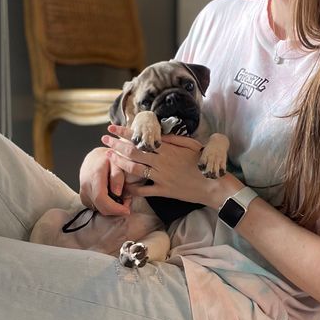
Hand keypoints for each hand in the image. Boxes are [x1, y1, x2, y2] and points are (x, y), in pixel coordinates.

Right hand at [78, 146, 131, 216]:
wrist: (94, 158)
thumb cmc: (108, 159)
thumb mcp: (117, 163)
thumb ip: (118, 176)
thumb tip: (117, 192)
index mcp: (95, 176)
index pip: (101, 198)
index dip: (114, 208)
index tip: (127, 210)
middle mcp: (86, 185)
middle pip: (100, 207)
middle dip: (116, 210)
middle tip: (127, 202)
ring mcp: (83, 191)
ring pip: (98, 209)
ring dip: (111, 208)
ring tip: (120, 197)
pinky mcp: (83, 197)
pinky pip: (95, 207)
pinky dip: (105, 206)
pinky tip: (112, 197)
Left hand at [101, 125, 230, 206]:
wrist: (213, 185)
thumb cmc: (204, 162)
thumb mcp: (191, 144)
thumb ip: (173, 139)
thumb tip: (157, 133)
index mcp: (168, 149)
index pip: (141, 138)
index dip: (124, 133)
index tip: (112, 128)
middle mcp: (161, 162)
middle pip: (133, 152)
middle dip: (116, 145)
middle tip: (105, 140)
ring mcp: (161, 177)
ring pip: (134, 169)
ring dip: (119, 162)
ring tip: (109, 157)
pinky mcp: (163, 191)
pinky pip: (144, 191)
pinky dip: (132, 188)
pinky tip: (122, 185)